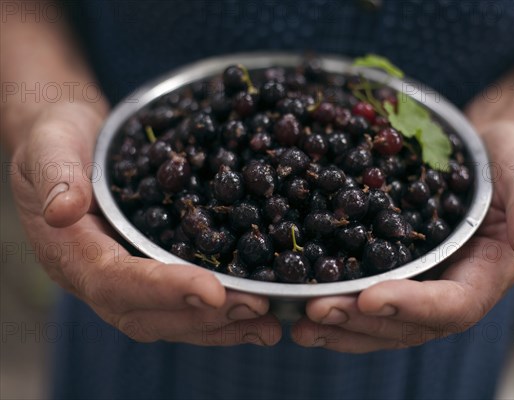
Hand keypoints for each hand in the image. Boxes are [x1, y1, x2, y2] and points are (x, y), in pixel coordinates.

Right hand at [9, 101, 280, 346]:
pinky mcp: (151, 271)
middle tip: (257, 308)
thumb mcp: (50, 144)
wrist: (73, 143)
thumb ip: (56, 174)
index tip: (213, 292)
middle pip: (148, 315)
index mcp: (71, 251)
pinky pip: (183, 303)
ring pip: (170, 320)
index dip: (163, 290)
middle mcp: (99, 277)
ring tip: (268, 326)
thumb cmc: (58, 138)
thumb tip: (63, 210)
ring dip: (220, 327)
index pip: (115, 281)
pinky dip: (221, 314)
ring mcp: (127, 280)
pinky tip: (259, 315)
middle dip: (203, 317)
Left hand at [291, 121, 513, 351]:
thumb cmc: (511, 162)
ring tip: (300, 322)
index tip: (369, 297)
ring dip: (341, 327)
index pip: (452, 305)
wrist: (483, 154)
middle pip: (407, 323)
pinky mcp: (396, 270)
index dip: (412, 306)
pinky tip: (300, 305)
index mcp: (485, 276)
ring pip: (381, 322)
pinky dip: (338, 308)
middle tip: (315, 311)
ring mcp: (420, 285)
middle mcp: (449, 290)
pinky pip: (366, 298)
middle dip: (361, 322)